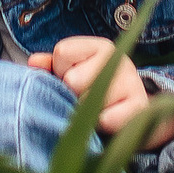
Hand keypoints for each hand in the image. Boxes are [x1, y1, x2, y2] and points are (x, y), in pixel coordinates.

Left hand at [27, 33, 173, 148]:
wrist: (132, 117)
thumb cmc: (94, 92)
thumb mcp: (72, 74)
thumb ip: (50, 66)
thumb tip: (34, 62)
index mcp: (101, 47)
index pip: (62, 52)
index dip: (60, 70)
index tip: (71, 79)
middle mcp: (119, 59)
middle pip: (73, 79)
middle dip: (72, 95)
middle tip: (84, 99)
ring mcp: (132, 83)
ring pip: (87, 101)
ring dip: (86, 112)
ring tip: (96, 110)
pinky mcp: (139, 107)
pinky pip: (105, 119)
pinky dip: (101, 125)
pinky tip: (106, 123)